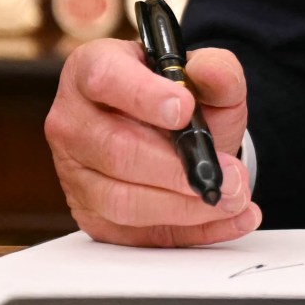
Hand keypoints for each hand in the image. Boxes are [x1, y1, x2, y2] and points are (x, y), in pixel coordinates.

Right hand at [44, 37, 258, 246]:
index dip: (143, 96)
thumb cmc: (180, 98)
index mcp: (91, 69)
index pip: (104, 79)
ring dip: (184, 207)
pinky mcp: (91, 214)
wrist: (173, 133)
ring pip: (122, 201)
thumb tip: (207, 71)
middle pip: (116, 151)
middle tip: (230, 175)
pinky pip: (135, 234)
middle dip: (179, 169)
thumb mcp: (204, 75)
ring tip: (232, 199)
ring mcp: (74, 172)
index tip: (185, 110)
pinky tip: (228, 221)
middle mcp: (72, 121)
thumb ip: (216, 69)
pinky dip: (190, 232)